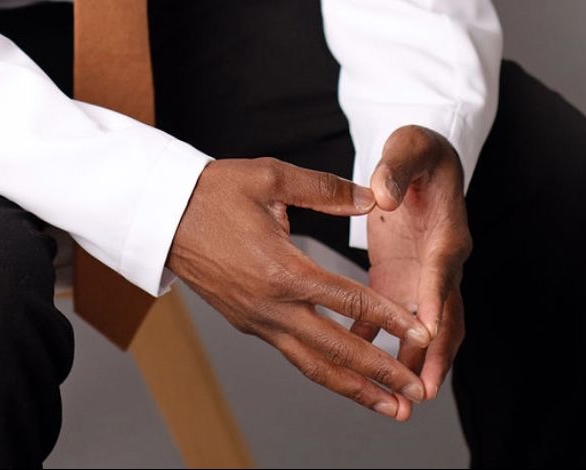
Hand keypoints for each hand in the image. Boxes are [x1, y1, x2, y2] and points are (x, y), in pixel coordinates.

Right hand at [167, 157, 432, 420]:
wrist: (163, 213)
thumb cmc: (215, 191)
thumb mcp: (271, 176)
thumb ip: (326, 190)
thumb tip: (373, 198)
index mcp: (283, 270)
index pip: (349, 302)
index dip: (390, 320)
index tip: (423, 334)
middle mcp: (272, 306)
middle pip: (337, 351)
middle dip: (381, 376)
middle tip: (418, 394)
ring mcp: (258, 321)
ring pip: (314, 366)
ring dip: (355, 391)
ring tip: (391, 409)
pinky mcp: (248, 324)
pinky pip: (293, 355)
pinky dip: (325, 372)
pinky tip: (346, 379)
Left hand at [349, 126, 471, 414]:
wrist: (422, 158)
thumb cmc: (419, 150)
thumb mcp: (410, 146)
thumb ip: (397, 167)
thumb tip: (382, 192)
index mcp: (447, 230)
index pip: (443, 268)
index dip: (436, 297)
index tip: (429, 328)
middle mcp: (441, 261)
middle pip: (445, 315)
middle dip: (437, 354)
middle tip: (424, 391)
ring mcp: (422, 274)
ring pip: (423, 328)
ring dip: (413, 362)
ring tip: (400, 402)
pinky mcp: (400, 276)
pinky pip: (389, 315)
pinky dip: (376, 339)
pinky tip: (356, 361)